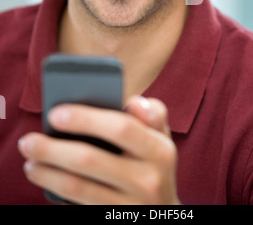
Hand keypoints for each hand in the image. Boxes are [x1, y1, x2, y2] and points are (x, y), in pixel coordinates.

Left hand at [18, 97, 179, 204]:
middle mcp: (149, 179)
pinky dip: (57, 191)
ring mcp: (131, 205)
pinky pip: (79, 205)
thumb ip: (153, 113)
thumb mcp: (161, 136)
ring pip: (78, 187)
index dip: (85, 119)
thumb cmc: (153, 162)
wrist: (161, 211)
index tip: (55, 113)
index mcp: (160, 149)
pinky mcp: (114, 220)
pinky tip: (45, 178)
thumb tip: (134, 102)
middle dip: (53, 148)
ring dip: (47, 172)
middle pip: (90, 159)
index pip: (121, 128)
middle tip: (28, 140)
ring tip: (30, 161)